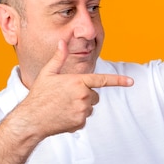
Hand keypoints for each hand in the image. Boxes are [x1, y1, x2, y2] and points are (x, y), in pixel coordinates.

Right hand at [17, 40, 133, 136]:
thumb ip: (59, 57)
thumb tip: (62, 41)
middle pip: (94, 95)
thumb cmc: (39, 95)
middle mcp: (83, 96)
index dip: (119, 81)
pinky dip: (76, 118)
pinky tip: (63, 116)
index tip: (131, 81)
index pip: (102, 80)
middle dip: (85, 95)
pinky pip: (84, 118)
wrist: (32, 119)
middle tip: (66, 96)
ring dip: (81, 106)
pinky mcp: (80, 122)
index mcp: (77, 82)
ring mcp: (82, 110)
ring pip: (90, 107)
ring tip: (63, 106)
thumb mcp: (47, 73)